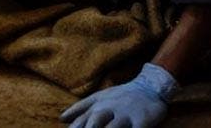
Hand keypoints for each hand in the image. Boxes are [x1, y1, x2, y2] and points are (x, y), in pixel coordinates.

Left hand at [59, 62, 177, 127]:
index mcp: (98, 104)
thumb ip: (80, 108)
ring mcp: (126, 114)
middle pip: (95, 122)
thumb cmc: (121, 96)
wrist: (150, 86)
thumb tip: (61, 119)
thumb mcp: (99, 98)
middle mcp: (110, 108)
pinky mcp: (141, 120)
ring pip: (113, 127)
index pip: (82, 119)